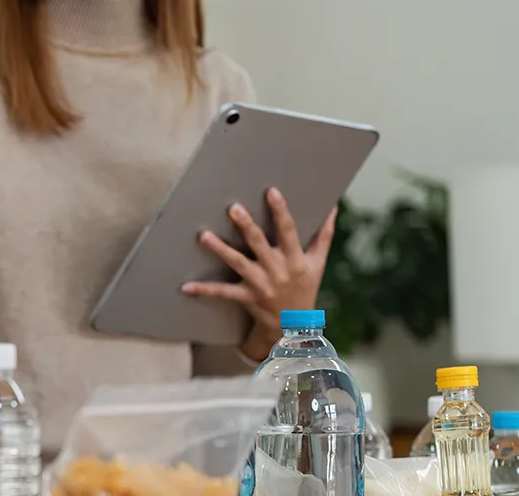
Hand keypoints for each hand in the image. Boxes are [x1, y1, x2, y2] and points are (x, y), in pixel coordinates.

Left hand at [180, 187, 336, 359]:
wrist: (294, 326)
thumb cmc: (305, 287)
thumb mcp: (318, 263)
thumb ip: (324, 234)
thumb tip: (333, 205)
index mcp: (295, 259)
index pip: (288, 231)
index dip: (281, 211)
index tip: (271, 192)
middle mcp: (277, 270)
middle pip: (259, 244)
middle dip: (246, 226)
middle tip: (233, 208)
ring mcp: (260, 284)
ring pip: (237, 263)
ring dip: (220, 249)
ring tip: (203, 235)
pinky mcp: (246, 297)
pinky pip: (222, 293)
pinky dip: (204, 290)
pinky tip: (185, 286)